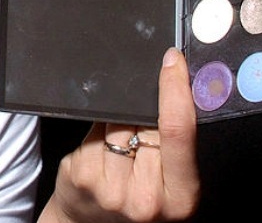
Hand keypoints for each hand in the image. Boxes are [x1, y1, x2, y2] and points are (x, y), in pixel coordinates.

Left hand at [40, 47, 199, 221]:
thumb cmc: (135, 200)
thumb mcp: (169, 182)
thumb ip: (172, 144)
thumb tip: (169, 88)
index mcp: (180, 197)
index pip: (178, 131)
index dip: (175, 90)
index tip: (173, 61)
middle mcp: (146, 199)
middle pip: (145, 123)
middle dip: (142, 116)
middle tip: (139, 136)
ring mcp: (110, 189)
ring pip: (116, 124)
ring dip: (116, 125)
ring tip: (117, 153)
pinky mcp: (81, 176)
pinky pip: (91, 133)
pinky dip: (95, 135)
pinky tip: (97, 155)